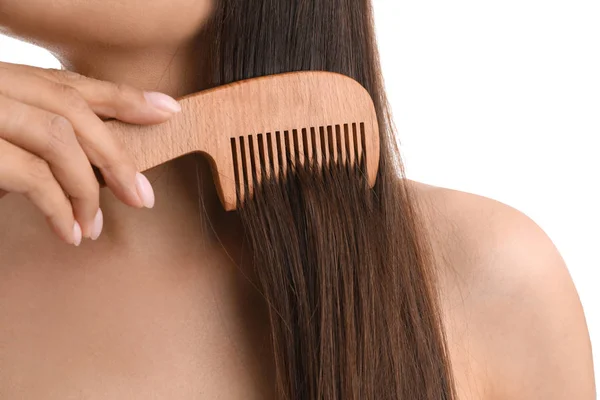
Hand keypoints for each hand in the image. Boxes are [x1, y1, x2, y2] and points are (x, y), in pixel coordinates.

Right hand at [0, 62, 180, 244]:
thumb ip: (32, 141)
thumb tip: (82, 171)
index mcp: (5, 80)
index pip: (73, 85)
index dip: (126, 99)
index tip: (169, 111)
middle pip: (74, 110)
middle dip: (117, 156)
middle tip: (142, 198)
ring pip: (60, 141)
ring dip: (88, 191)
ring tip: (95, 228)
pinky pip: (33, 177)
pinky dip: (60, 209)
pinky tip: (70, 233)